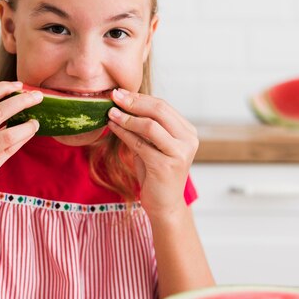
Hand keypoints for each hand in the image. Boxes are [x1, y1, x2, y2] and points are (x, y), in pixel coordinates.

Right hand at [0, 81, 41, 224]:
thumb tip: (6, 109)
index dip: (2, 89)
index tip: (19, 85)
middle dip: (20, 101)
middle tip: (37, 96)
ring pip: (6, 134)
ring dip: (26, 125)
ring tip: (36, 120)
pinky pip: (7, 152)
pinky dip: (21, 140)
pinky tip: (29, 134)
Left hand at [107, 89, 198, 217]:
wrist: (164, 205)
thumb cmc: (156, 173)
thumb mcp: (152, 144)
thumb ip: (145, 126)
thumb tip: (123, 102)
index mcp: (188, 132)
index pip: (163, 106)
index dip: (140, 97)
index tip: (120, 92)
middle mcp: (188, 140)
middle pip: (159, 111)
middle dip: (133, 102)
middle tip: (114, 96)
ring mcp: (179, 153)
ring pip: (150, 126)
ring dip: (127, 117)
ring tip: (110, 112)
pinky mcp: (166, 166)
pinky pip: (140, 143)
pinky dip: (124, 133)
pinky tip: (112, 127)